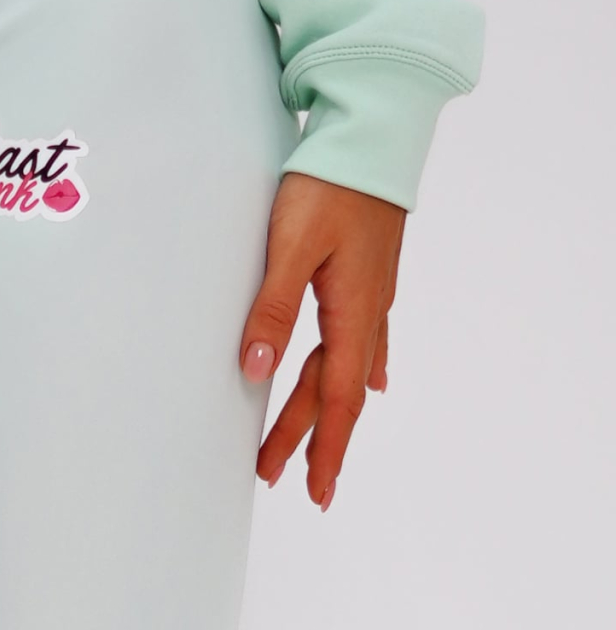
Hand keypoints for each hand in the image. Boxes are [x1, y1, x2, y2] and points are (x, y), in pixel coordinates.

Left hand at [239, 171, 405, 511]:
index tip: (314, 490)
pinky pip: (364, 338)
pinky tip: (371, 376)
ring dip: (325, 406)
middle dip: (309, 435)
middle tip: (279, 475)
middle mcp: (368, 311)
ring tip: (312, 441)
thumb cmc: (330, 186)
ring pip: (347, 366)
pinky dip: (357, 368)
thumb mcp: (292, 247)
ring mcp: (372, 294)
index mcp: (351, 313)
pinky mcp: (367, 275)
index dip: (324, 447)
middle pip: (336, 389)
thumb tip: (256, 369)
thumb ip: (273, 308)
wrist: (370, 139)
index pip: (336, 399)